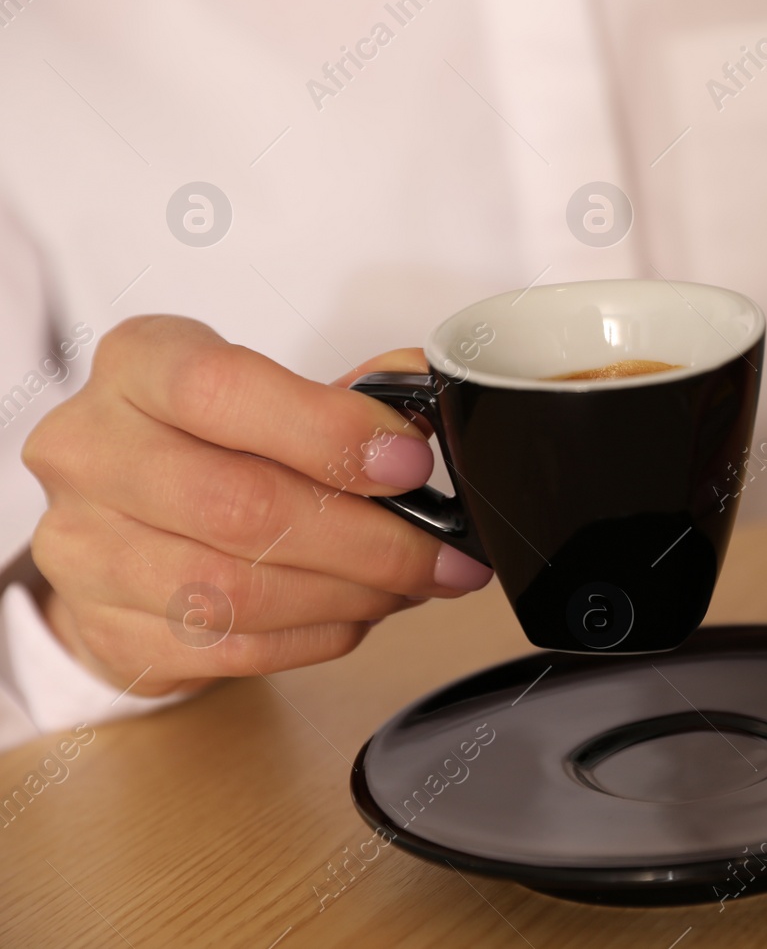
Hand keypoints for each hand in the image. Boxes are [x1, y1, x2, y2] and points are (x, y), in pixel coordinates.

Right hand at [22, 316, 492, 696]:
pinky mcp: (103, 628)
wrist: (121, 520)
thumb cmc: (212, 442)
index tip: (412, 463)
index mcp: (137, 364)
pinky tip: (357, 613)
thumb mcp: (271, 390)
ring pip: (237, 591)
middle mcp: (88, 450)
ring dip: (351, 595)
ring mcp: (81, 548)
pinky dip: (317, 635)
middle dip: (368, 540)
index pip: (221, 389)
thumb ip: (351, 395)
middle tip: (440, 555)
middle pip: (240, 506)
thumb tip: (430, 403)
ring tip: (410, 585)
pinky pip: (232, 647)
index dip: (329, 431)